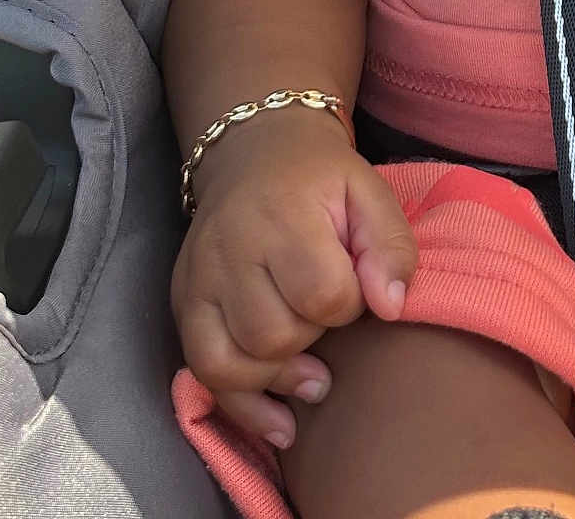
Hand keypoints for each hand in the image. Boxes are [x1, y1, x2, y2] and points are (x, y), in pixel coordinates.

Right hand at [172, 105, 418, 448]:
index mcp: (283, 215)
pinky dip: (243, 405)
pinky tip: (281, 422)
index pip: (322, 294)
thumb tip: (392, 308)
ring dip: (281, 376)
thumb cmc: (322, 178)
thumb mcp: (370, 192)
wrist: (256, 152)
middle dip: (315, 339)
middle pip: (275, 335)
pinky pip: (204, 372)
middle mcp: (230, 249)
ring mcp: (199, 279)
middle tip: (331, 318)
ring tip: (316, 376)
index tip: (356, 288)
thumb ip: (390, 246)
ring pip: (235, 362)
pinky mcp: (183, 303)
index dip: (350, 304)